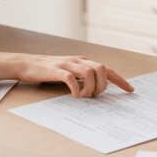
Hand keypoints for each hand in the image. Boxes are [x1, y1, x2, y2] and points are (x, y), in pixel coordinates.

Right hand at [15, 55, 133, 97]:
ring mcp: (67, 64)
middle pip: (102, 68)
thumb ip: (82, 77)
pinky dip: (76, 88)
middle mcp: (78, 60)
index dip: (120, 80)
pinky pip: (71, 78)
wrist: (26, 64)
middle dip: (104, 85)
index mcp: (83, 61)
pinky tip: (75, 96)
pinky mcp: (56, 70)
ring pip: (90, 72)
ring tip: (84, 96)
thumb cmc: (48, 71)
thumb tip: (96, 90)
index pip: (107, 69)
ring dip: (91, 88)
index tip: (130, 90)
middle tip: (95, 96)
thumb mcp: (69, 72)